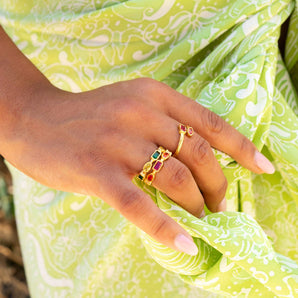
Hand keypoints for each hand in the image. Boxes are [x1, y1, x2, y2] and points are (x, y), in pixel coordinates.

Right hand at [3, 78, 273, 254]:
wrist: (36, 118)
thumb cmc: (88, 116)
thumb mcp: (130, 105)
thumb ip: (163, 125)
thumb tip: (199, 161)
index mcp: (152, 94)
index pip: (209, 121)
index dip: (241, 146)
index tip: (263, 168)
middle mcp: (139, 113)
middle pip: (199, 154)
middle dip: (217, 186)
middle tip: (218, 205)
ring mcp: (118, 142)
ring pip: (176, 179)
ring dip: (196, 205)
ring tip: (200, 219)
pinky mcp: (97, 171)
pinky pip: (139, 203)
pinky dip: (165, 227)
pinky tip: (184, 243)